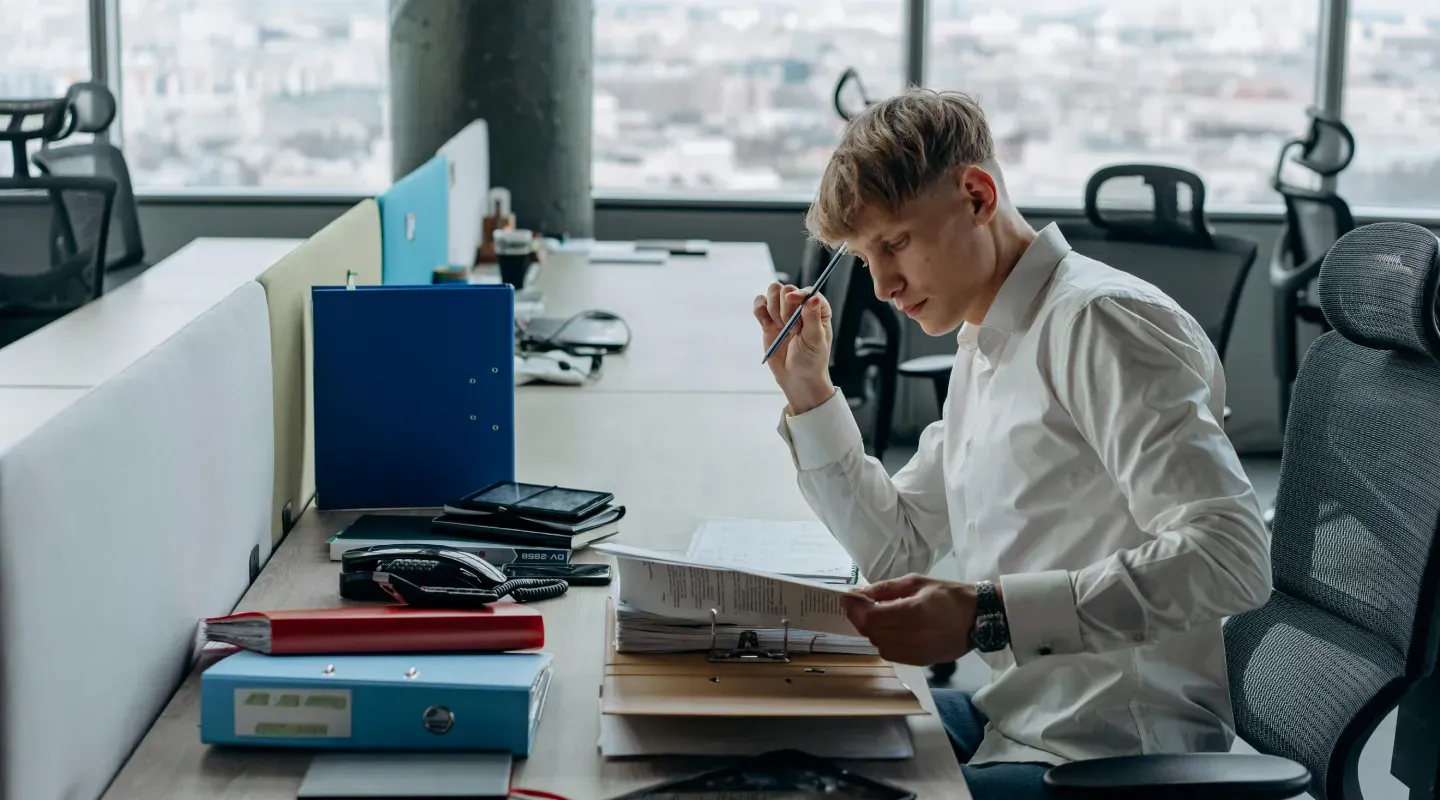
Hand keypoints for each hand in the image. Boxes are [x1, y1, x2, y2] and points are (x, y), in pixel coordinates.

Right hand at [753, 281, 834, 413]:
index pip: (808, 291)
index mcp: (818, 310)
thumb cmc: (812, 360)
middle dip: (785, 307)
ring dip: (773, 308)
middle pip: (786, 289)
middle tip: (791, 328)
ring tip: (781, 328)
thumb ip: (812, 318)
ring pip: (772, 292)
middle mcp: (800, 307)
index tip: (791, 299)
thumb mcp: (815, 340)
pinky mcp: (768, 320)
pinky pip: (759, 304)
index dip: (799, 293)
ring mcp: (783, 312)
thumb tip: (813, 298)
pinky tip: (766, 324)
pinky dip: (759, 311)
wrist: (796, 378)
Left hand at [840, 574, 978, 665]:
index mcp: (914, 612)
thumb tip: (859, 593)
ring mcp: (918, 652)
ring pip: (879, 646)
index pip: (871, 617)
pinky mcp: (922, 662)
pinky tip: (890, 631)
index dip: (854, 609)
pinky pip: (893, 655)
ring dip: (872, 632)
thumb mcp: (916, 582)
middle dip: (860, 619)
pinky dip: (885, 642)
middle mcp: (914, 636)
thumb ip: (885, 589)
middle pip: (872, 633)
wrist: (979, 617)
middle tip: (859, 606)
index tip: (847, 598)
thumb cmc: (949, 595)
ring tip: (877, 618)